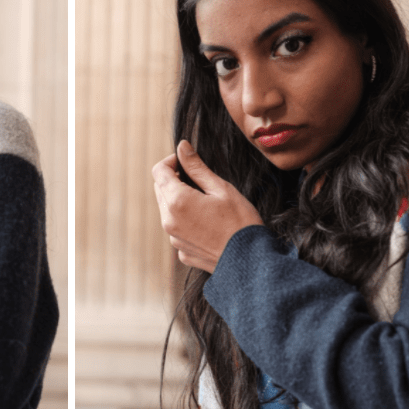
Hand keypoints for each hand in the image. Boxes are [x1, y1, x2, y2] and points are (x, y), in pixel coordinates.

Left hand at [152, 140, 262, 272]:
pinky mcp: (181, 251)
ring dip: (179, 201)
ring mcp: (173, 238)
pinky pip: (176, 229)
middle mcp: (169, 221)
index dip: (171, 161)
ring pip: (167, 210)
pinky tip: (208, 223)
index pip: (159, 171)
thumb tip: (182, 147)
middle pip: (160, 190)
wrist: (250, 261)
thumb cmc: (240, 222)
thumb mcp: (221, 188)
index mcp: (177, 201)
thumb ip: (196, 167)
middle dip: (175, 180)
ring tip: (206, 204)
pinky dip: (186, 221)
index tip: (186, 161)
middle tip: (200, 181)